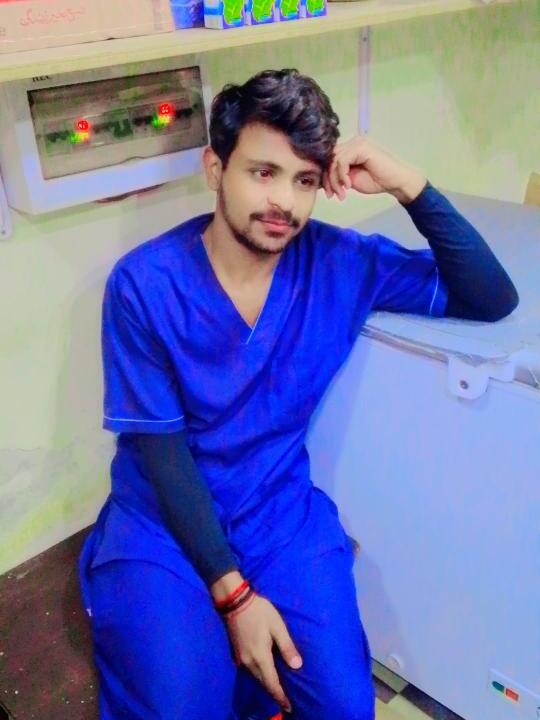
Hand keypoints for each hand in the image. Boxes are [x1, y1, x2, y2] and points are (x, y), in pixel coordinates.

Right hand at [224, 593, 302, 713]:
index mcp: (260, 656)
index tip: (288, 707)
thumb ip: (287, 647)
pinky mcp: (237, 652)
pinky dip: (259, 675)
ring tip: (276, 690)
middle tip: (284, 702)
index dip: (280, 696)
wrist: (235, 601)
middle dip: (274, 693)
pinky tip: (264, 673)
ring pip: (256, 677)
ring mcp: (241, 658)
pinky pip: (250, 670)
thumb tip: (297, 666)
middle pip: (263, 682)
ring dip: (266, 684)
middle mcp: (249, 662)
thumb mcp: (277, 626)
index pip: (272, 683)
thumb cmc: (259, 612)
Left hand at [321, 134, 426, 203]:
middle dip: (327, 180)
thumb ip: (336, 175)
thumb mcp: (349, 179)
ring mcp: (357, 143)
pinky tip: (349, 186)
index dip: (324, 177)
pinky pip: (342, 161)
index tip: (328, 194)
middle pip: (328, 159)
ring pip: (333, 161)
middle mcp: (351, 143)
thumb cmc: (376, 181)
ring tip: (341, 193)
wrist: (395, 182)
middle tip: (332, 195)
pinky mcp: (361, 147)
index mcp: (348, 149)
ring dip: (334, 180)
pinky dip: (342, 175)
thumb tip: (317, 179)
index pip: (327, 159)